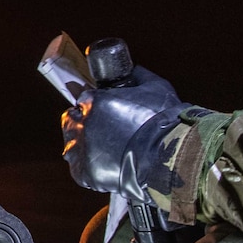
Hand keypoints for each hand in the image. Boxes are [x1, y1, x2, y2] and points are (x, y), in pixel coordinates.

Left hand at [60, 63, 188, 203]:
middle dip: (83, 124)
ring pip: (72, 146)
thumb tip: (134, 70)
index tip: (103, 112)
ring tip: (103, 151)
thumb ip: (139, 75)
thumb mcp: (155, 87)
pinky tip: (104, 166)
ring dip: (83, 146)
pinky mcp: (86, 172)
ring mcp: (83, 149)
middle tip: (102, 132)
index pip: (83, 100)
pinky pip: (79, 170)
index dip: (93, 106)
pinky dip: (88, 169)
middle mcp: (83, 124)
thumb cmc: (164, 120)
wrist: (170, 155)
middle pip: (72, 121)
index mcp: (94, 101)